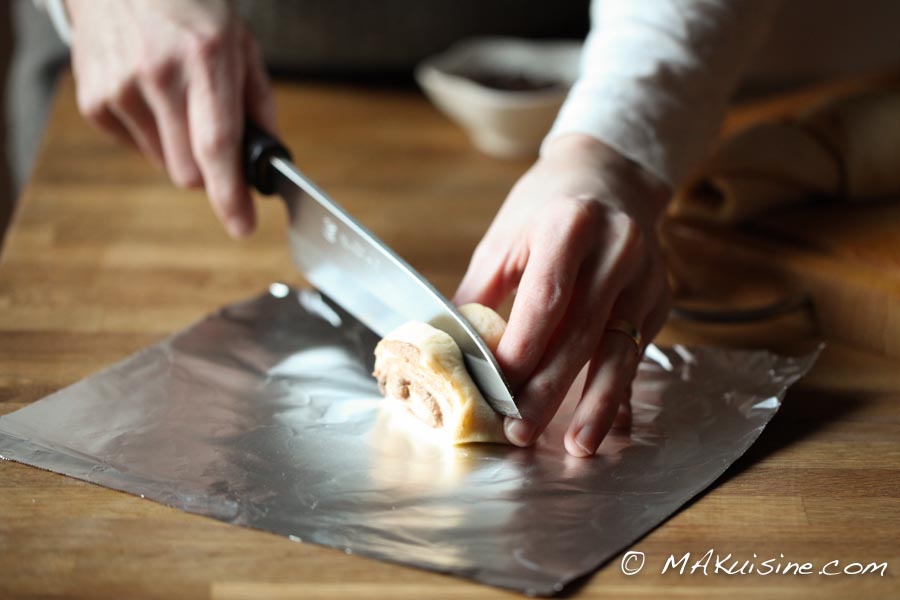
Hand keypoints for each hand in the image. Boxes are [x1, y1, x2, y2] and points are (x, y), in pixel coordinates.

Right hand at [66, 0, 275, 237]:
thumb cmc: (191, 7)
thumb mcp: (241, 42)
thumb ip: (259, 104)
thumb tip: (269, 158)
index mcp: (205, 59)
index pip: (217, 145)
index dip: (230, 194)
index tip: (243, 225)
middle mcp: (158, 75)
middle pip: (189, 172)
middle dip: (211, 171)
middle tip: (216, 140)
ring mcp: (119, 88)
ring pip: (165, 166)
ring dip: (180, 150)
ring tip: (179, 101)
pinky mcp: (94, 101)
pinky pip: (137, 149)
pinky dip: (153, 136)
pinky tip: (151, 96)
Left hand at [454, 134, 671, 456]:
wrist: (612, 177)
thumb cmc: (546, 207)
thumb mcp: (505, 237)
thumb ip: (480, 293)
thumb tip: (450, 350)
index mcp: (570, 224)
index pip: (547, 296)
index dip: (523, 347)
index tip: (498, 388)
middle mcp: (617, 248)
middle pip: (581, 332)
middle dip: (550, 389)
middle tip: (521, 430)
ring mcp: (645, 276)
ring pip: (618, 349)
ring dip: (595, 403)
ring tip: (577, 446)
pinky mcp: (659, 299)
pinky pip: (636, 353)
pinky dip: (617, 390)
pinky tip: (606, 426)